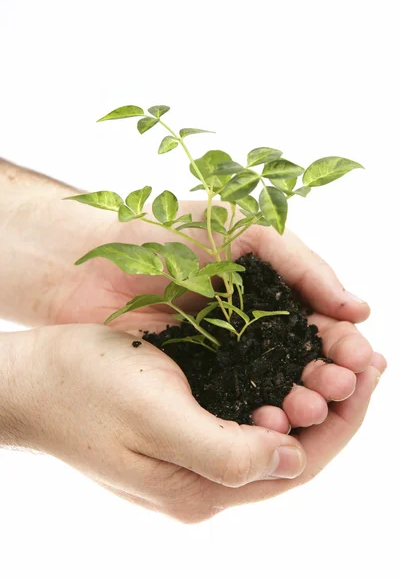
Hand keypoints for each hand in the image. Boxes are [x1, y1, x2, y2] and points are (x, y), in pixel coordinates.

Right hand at [0, 324, 385, 522]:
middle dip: (337, 403)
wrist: (33, 382)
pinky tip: (293, 360)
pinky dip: (278, 386)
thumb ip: (225, 451)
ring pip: (274, 429)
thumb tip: (294, 459)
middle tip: (367, 356)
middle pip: (293, 448)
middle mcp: (205, 480)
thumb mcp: (154, 417)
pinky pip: (248, 413)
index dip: (343, 419)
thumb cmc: (85, 389)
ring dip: (311, 392)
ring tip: (341, 354)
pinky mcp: (186, 428)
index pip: (296, 464)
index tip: (371, 371)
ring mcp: (195, 456)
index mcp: (201, 488)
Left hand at [51, 201, 376, 432]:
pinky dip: (251, 417)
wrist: (89, 258)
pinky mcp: (192, 382)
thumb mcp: (240, 228)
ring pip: (271, 390)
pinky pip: (231, 405)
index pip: (321, 325)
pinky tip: (265, 425)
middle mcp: (251, 330)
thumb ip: (300, 263)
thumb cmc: (165, 232)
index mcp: (269, 293)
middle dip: (325, 379)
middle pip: (302, 364)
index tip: (361, 362)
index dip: (343, 345)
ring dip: (295, 403)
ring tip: (306, 410)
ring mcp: (222, 359)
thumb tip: (359, 309)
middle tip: (336, 392)